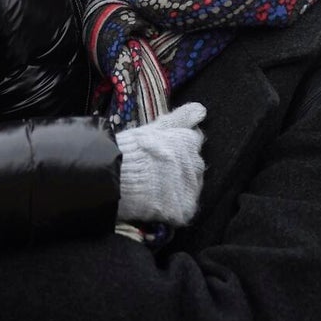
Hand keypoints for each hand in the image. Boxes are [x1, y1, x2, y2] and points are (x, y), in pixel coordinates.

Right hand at [115, 101, 206, 225]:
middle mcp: (196, 165)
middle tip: (157, 173)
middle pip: (194, 168)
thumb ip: (180, 118)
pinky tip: (157, 205)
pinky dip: (173, 210)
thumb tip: (202, 109)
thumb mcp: (155, 128)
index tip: (161, 154)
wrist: (117, 176)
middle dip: (180, 170)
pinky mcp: (184, 210)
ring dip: (178, 190)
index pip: (192, 145)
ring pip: (190, 189)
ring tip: (155, 189)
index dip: (176, 150)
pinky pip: (183, 210)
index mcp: (190, 143)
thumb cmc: (132, 149)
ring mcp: (191, 189)